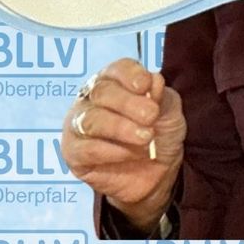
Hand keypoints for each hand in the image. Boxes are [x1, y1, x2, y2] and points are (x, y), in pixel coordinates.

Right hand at [62, 59, 185, 231]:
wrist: (158, 174)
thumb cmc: (160, 135)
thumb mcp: (170, 113)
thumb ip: (162, 97)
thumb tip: (153, 80)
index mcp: (115, 83)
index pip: (116, 69)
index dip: (130, 74)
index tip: (145, 85)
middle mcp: (91, 100)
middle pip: (102, 92)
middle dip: (129, 103)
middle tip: (151, 116)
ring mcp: (78, 126)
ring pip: (91, 120)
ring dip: (121, 128)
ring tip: (145, 137)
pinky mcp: (74, 153)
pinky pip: (86, 149)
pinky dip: (113, 151)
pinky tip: (132, 154)